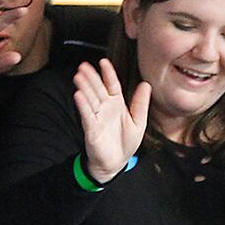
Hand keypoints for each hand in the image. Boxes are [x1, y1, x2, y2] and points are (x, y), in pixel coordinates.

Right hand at [71, 59, 148, 183]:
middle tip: (83, 65)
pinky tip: (78, 95)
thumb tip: (146, 84)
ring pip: (90, 99)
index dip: (108, 74)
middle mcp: (105, 108)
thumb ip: (140, 103)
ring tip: (78, 76)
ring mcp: (97, 117)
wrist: (116, 162)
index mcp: (117, 104)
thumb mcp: (139, 122)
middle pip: (97, 89)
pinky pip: (87, 115)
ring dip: (84, 87)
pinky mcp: (91, 129)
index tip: (103, 61)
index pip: (112, 85)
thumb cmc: (126, 142)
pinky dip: (83, 105)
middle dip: (91, 77)